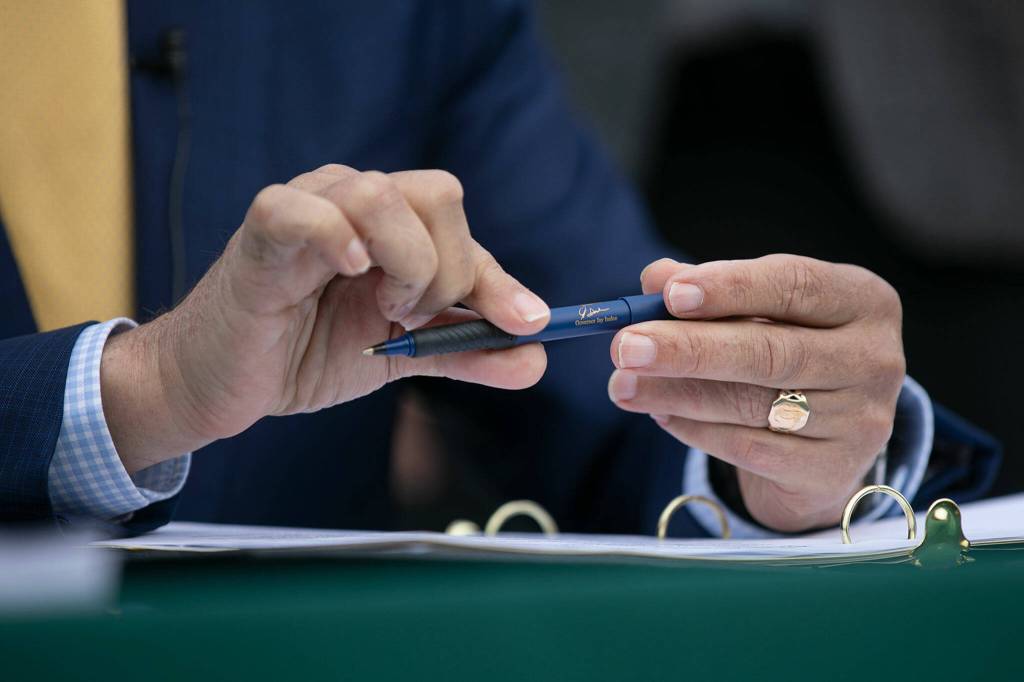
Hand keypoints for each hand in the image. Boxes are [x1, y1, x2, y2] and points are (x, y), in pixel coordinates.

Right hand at [102, 165, 549, 471]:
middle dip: (447, 271)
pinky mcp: (262, 231)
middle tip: (413, 320)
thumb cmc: (304, 352)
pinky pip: (302, 210)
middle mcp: (355, 203)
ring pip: (381, 194)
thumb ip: (465, 352)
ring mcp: (309, 208)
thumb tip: (534, 360)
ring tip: (383, 311)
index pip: (461, 228)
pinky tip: (350, 273)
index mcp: (393, 226)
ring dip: (405, 264)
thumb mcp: (401, 357)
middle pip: (437, 194)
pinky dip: (336, 238)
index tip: (527, 324)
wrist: (222, 383)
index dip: (498, 280)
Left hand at [607, 255, 904, 531]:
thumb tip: (654, 277)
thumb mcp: (759, 311)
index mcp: (863, 301)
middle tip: (626, 346)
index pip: (795, 285)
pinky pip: (746, 448)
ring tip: (622, 383)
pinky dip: (694, 429)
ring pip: (752, 404)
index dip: (731, 288)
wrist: (830, 439)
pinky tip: (658, 413)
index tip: (670, 294)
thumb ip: (710, 291)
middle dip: (689, 348)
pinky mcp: (831, 470)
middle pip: (771, 351)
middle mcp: (874, 359)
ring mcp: (860, 420)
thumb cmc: (787, 350)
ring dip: (676, 393)